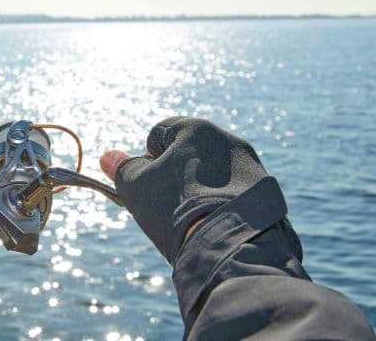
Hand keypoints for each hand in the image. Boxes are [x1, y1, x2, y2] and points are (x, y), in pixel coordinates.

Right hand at [100, 117, 267, 263]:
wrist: (230, 245)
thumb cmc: (175, 208)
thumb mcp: (136, 187)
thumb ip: (121, 168)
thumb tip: (107, 156)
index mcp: (195, 129)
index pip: (159, 133)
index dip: (146, 159)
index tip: (148, 184)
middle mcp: (227, 139)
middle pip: (189, 152)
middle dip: (175, 173)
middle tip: (167, 204)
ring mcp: (252, 164)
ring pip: (214, 172)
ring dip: (200, 187)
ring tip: (193, 218)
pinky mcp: (268, 191)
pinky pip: (237, 191)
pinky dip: (223, 202)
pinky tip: (215, 224)